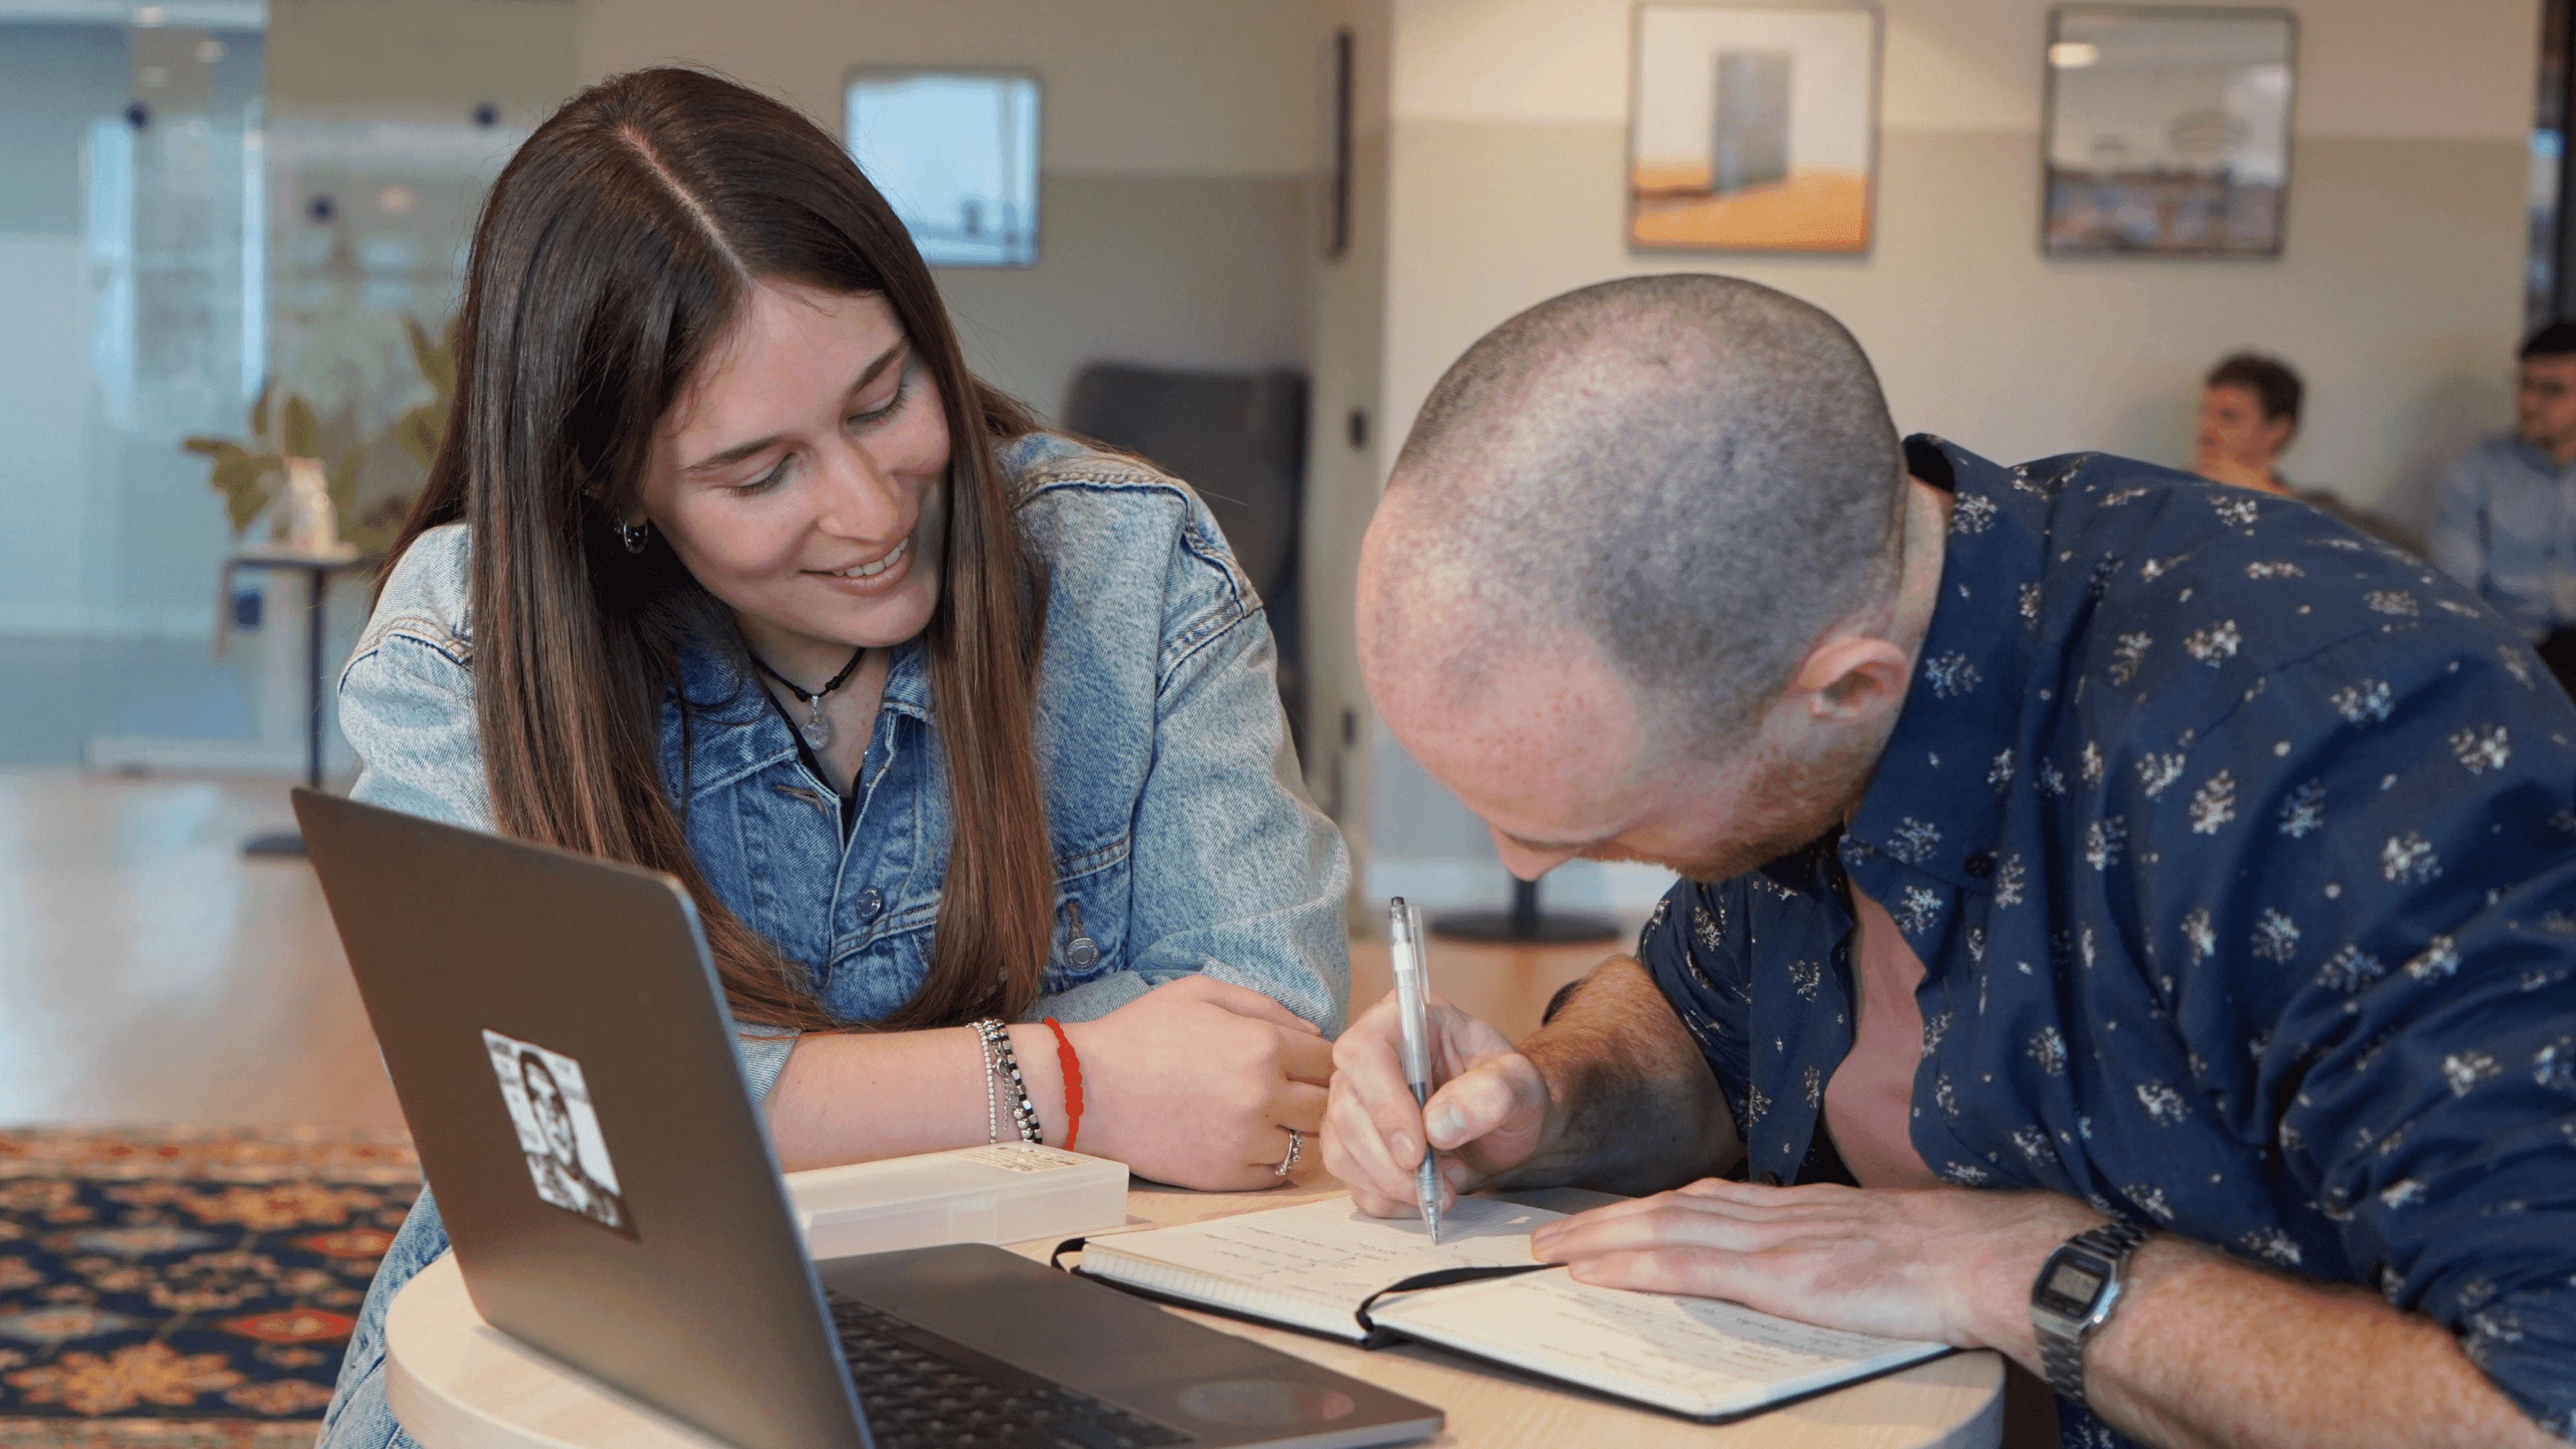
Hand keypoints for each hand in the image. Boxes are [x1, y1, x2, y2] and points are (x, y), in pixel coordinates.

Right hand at [1061, 975, 1332, 1191]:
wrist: (1086, 1090)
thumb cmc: (1139, 1035)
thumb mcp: (1200, 993)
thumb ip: (1264, 1006)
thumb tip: (1311, 1032)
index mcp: (1261, 1045)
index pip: (1328, 1060)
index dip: (1320, 1060)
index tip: (1305, 1064)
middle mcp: (1263, 1095)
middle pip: (1325, 1105)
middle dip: (1314, 1095)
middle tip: (1293, 1092)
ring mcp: (1245, 1140)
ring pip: (1307, 1143)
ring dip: (1295, 1130)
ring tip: (1269, 1117)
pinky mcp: (1225, 1175)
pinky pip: (1277, 1174)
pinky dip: (1272, 1159)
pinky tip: (1248, 1140)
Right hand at [1321, 989, 1551, 1218]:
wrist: (1509, 1122)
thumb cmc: (1510, 1090)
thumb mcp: (1520, 1084)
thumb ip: (1490, 1094)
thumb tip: (1438, 1126)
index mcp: (1404, 1022)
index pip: (1364, 1052)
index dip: (1383, 1104)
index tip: (1417, 1150)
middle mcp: (1368, 1058)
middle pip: (1346, 1110)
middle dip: (1390, 1161)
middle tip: (1444, 1183)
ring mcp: (1354, 1101)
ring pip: (1340, 1150)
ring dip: (1391, 1183)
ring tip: (1445, 1185)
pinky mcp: (1353, 1143)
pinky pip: (1350, 1180)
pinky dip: (1386, 1199)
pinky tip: (1423, 1193)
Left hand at [1526, 1178, 2101, 1354]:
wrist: (1989, 1258)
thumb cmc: (1950, 1258)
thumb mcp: (1875, 1241)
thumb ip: (1830, 1245)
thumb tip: (1808, 1265)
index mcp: (1801, 1206)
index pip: (1705, 1198)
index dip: (1648, 1207)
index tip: (1608, 1218)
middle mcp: (1777, 1212)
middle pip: (1669, 1206)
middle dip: (1603, 1222)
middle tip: (1548, 1236)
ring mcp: (1775, 1239)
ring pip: (1664, 1227)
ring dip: (1600, 1240)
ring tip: (1551, 1254)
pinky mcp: (1779, 1273)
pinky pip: (1688, 1263)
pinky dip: (1633, 1263)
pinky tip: (1596, 1272)